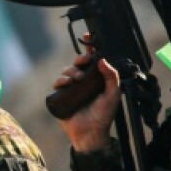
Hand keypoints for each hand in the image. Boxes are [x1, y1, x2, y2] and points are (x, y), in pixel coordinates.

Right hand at [52, 37, 119, 152]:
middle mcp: (84, 81)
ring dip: (71, 70)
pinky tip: (66, 83)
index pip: (93, 59)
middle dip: (80, 58)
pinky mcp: (61, 95)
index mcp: (96, 78)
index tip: (88, 37)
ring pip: (67, 70)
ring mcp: (72, 88)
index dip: (90, 47)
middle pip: (78, 62)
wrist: (90, 133)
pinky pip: (57, 82)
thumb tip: (102, 59)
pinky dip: (60, 80)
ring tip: (77, 79)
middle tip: (83, 62)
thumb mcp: (113, 94)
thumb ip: (111, 76)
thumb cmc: (103, 115)